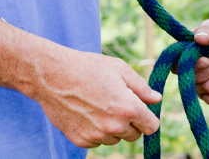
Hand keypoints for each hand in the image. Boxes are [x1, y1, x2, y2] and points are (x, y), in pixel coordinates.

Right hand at [30, 45, 161, 147]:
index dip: (149, 118)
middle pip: (134, 135)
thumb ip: (141, 87)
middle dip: (131, 122)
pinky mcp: (80, 140)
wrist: (51, 76)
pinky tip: (86, 112)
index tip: (142, 111)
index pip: (151, 127)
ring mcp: (96, 135)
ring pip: (115, 138)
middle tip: (117, 103)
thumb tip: (156, 99)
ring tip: (98, 105)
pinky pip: (97, 141)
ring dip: (112, 127)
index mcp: (128, 107)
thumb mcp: (119, 68)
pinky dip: (95, 131)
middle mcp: (114, 126)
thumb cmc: (87, 67)